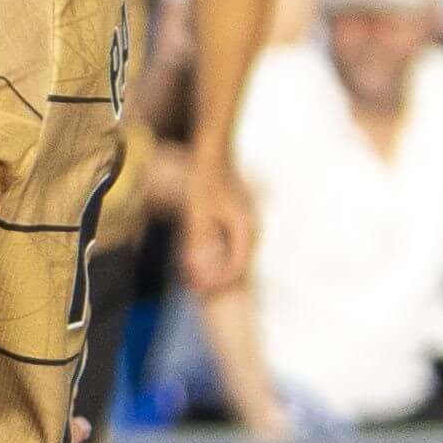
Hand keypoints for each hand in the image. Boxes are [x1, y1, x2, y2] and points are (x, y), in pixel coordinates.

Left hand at [175, 147, 256, 297]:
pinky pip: (228, 244)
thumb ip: (198, 241)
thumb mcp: (197, 212)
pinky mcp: (235, 217)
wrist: (214, 152)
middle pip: (236, 264)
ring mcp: (244, 222)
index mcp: (244, 228)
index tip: (198, 291)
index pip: (236, 268)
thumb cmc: (205, 179)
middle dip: (215, 279)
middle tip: (193, 289)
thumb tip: (197, 269)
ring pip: (232, 255)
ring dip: (214, 267)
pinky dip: (214, 254)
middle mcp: (250, 227)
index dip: (217, 283)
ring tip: (192, 276)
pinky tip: (195, 256)